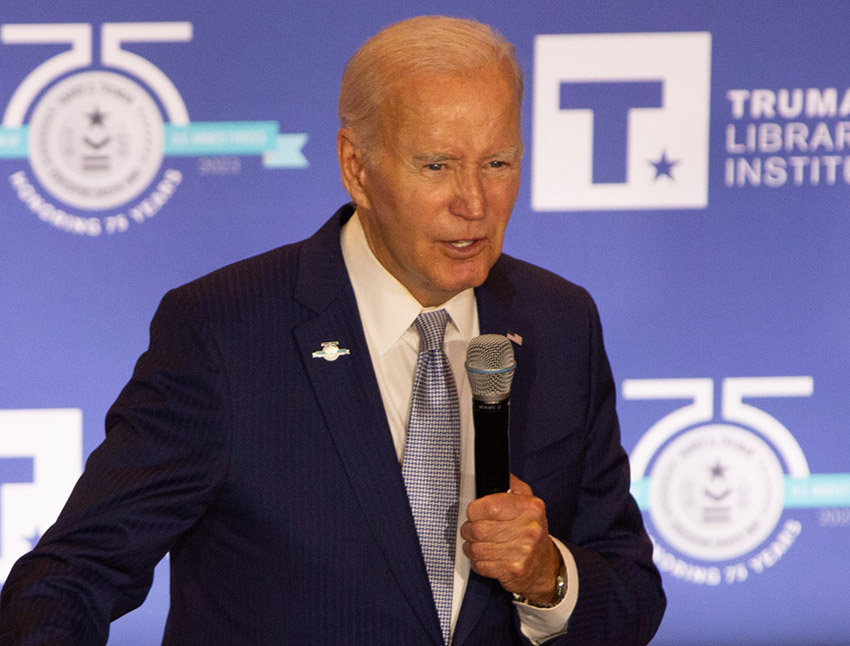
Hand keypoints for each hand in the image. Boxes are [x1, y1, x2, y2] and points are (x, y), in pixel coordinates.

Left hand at [461, 474, 563, 603]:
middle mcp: (529, 529)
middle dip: (468, 529)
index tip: (474, 512)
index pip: (489, 506)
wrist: (544, 565)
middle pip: (478, 529)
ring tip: (477, 543)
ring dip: (470, 546)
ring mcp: (522, 552)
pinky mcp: (513, 570)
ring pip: (476, 548)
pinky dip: (477, 561)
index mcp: (530, 508)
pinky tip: (485, 557)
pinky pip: (481, 564)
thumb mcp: (528, 503)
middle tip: (471, 529)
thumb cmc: (531, 531)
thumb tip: (500, 472)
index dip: (474, 510)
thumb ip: (512, 486)